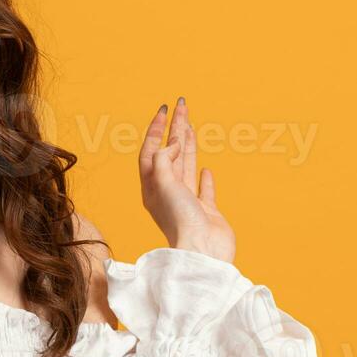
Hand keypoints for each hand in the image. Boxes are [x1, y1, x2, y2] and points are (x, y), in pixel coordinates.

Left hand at [138, 97, 235, 263]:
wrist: (202, 251)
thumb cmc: (179, 219)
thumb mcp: (163, 183)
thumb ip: (164, 159)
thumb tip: (173, 145)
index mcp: (152, 186)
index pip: (151, 151)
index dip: (156, 129)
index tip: (165, 110)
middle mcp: (168, 192)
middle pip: (169, 153)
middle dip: (175, 128)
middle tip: (182, 105)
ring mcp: (187, 202)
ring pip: (186, 166)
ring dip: (188, 144)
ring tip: (191, 124)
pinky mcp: (205, 212)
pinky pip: (202, 190)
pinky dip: (204, 178)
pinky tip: (205, 169)